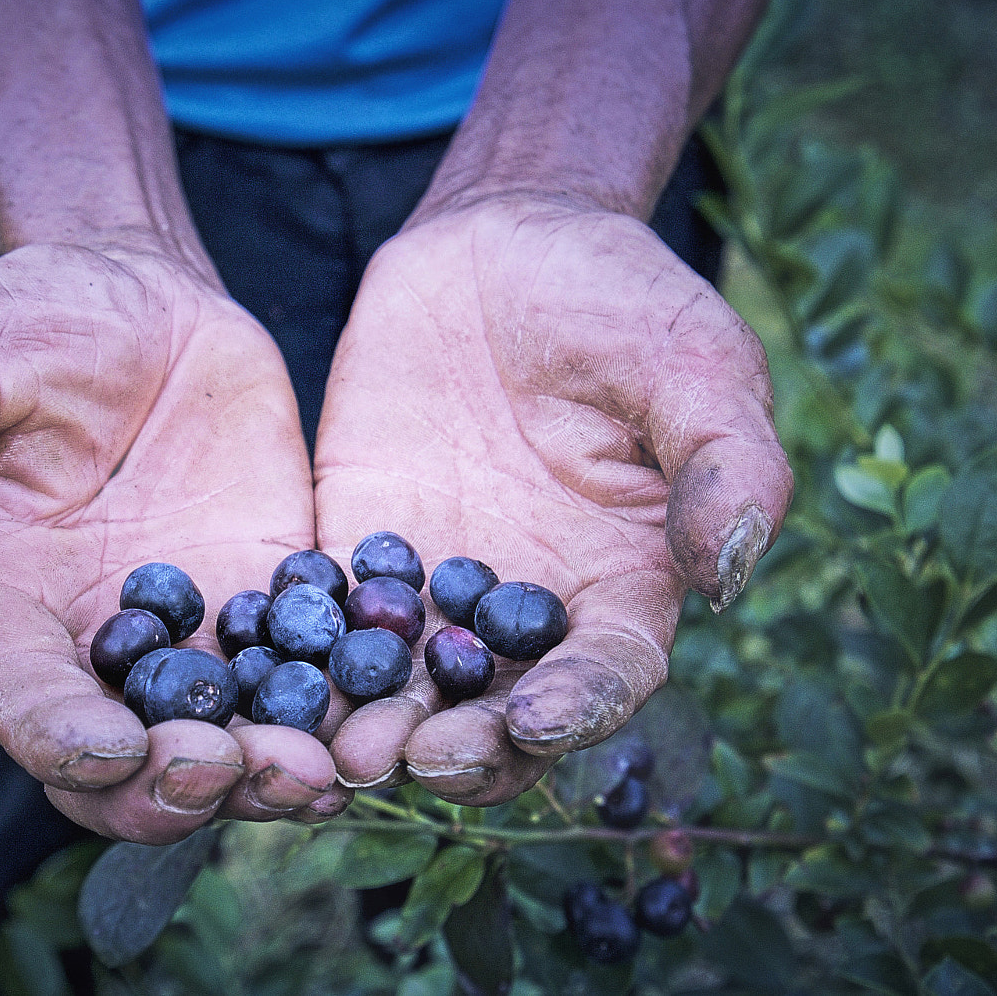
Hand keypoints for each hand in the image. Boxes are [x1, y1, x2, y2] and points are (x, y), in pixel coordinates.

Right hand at [0, 239, 342, 842]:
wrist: (139, 300)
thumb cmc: (24, 321)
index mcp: (0, 609)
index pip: (22, 704)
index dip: (61, 740)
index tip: (110, 749)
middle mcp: (93, 647)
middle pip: (130, 763)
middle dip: (182, 787)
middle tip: (242, 771)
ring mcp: (191, 635)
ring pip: (229, 742)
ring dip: (274, 772)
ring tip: (327, 768)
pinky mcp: (268, 601)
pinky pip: (310, 676)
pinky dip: (345, 705)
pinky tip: (388, 710)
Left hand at [315, 194, 792, 803]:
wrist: (504, 239)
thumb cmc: (621, 300)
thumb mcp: (694, 364)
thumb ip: (726, 463)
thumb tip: (732, 573)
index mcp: (621, 584)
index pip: (607, 673)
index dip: (580, 708)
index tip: (538, 721)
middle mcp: (528, 607)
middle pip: (498, 711)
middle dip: (459, 744)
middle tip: (410, 757)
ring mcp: (438, 586)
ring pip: (406, 685)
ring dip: (372, 723)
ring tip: (335, 744)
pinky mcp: (359, 547)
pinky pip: (326, 615)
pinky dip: (300, 656)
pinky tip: (265, 674)